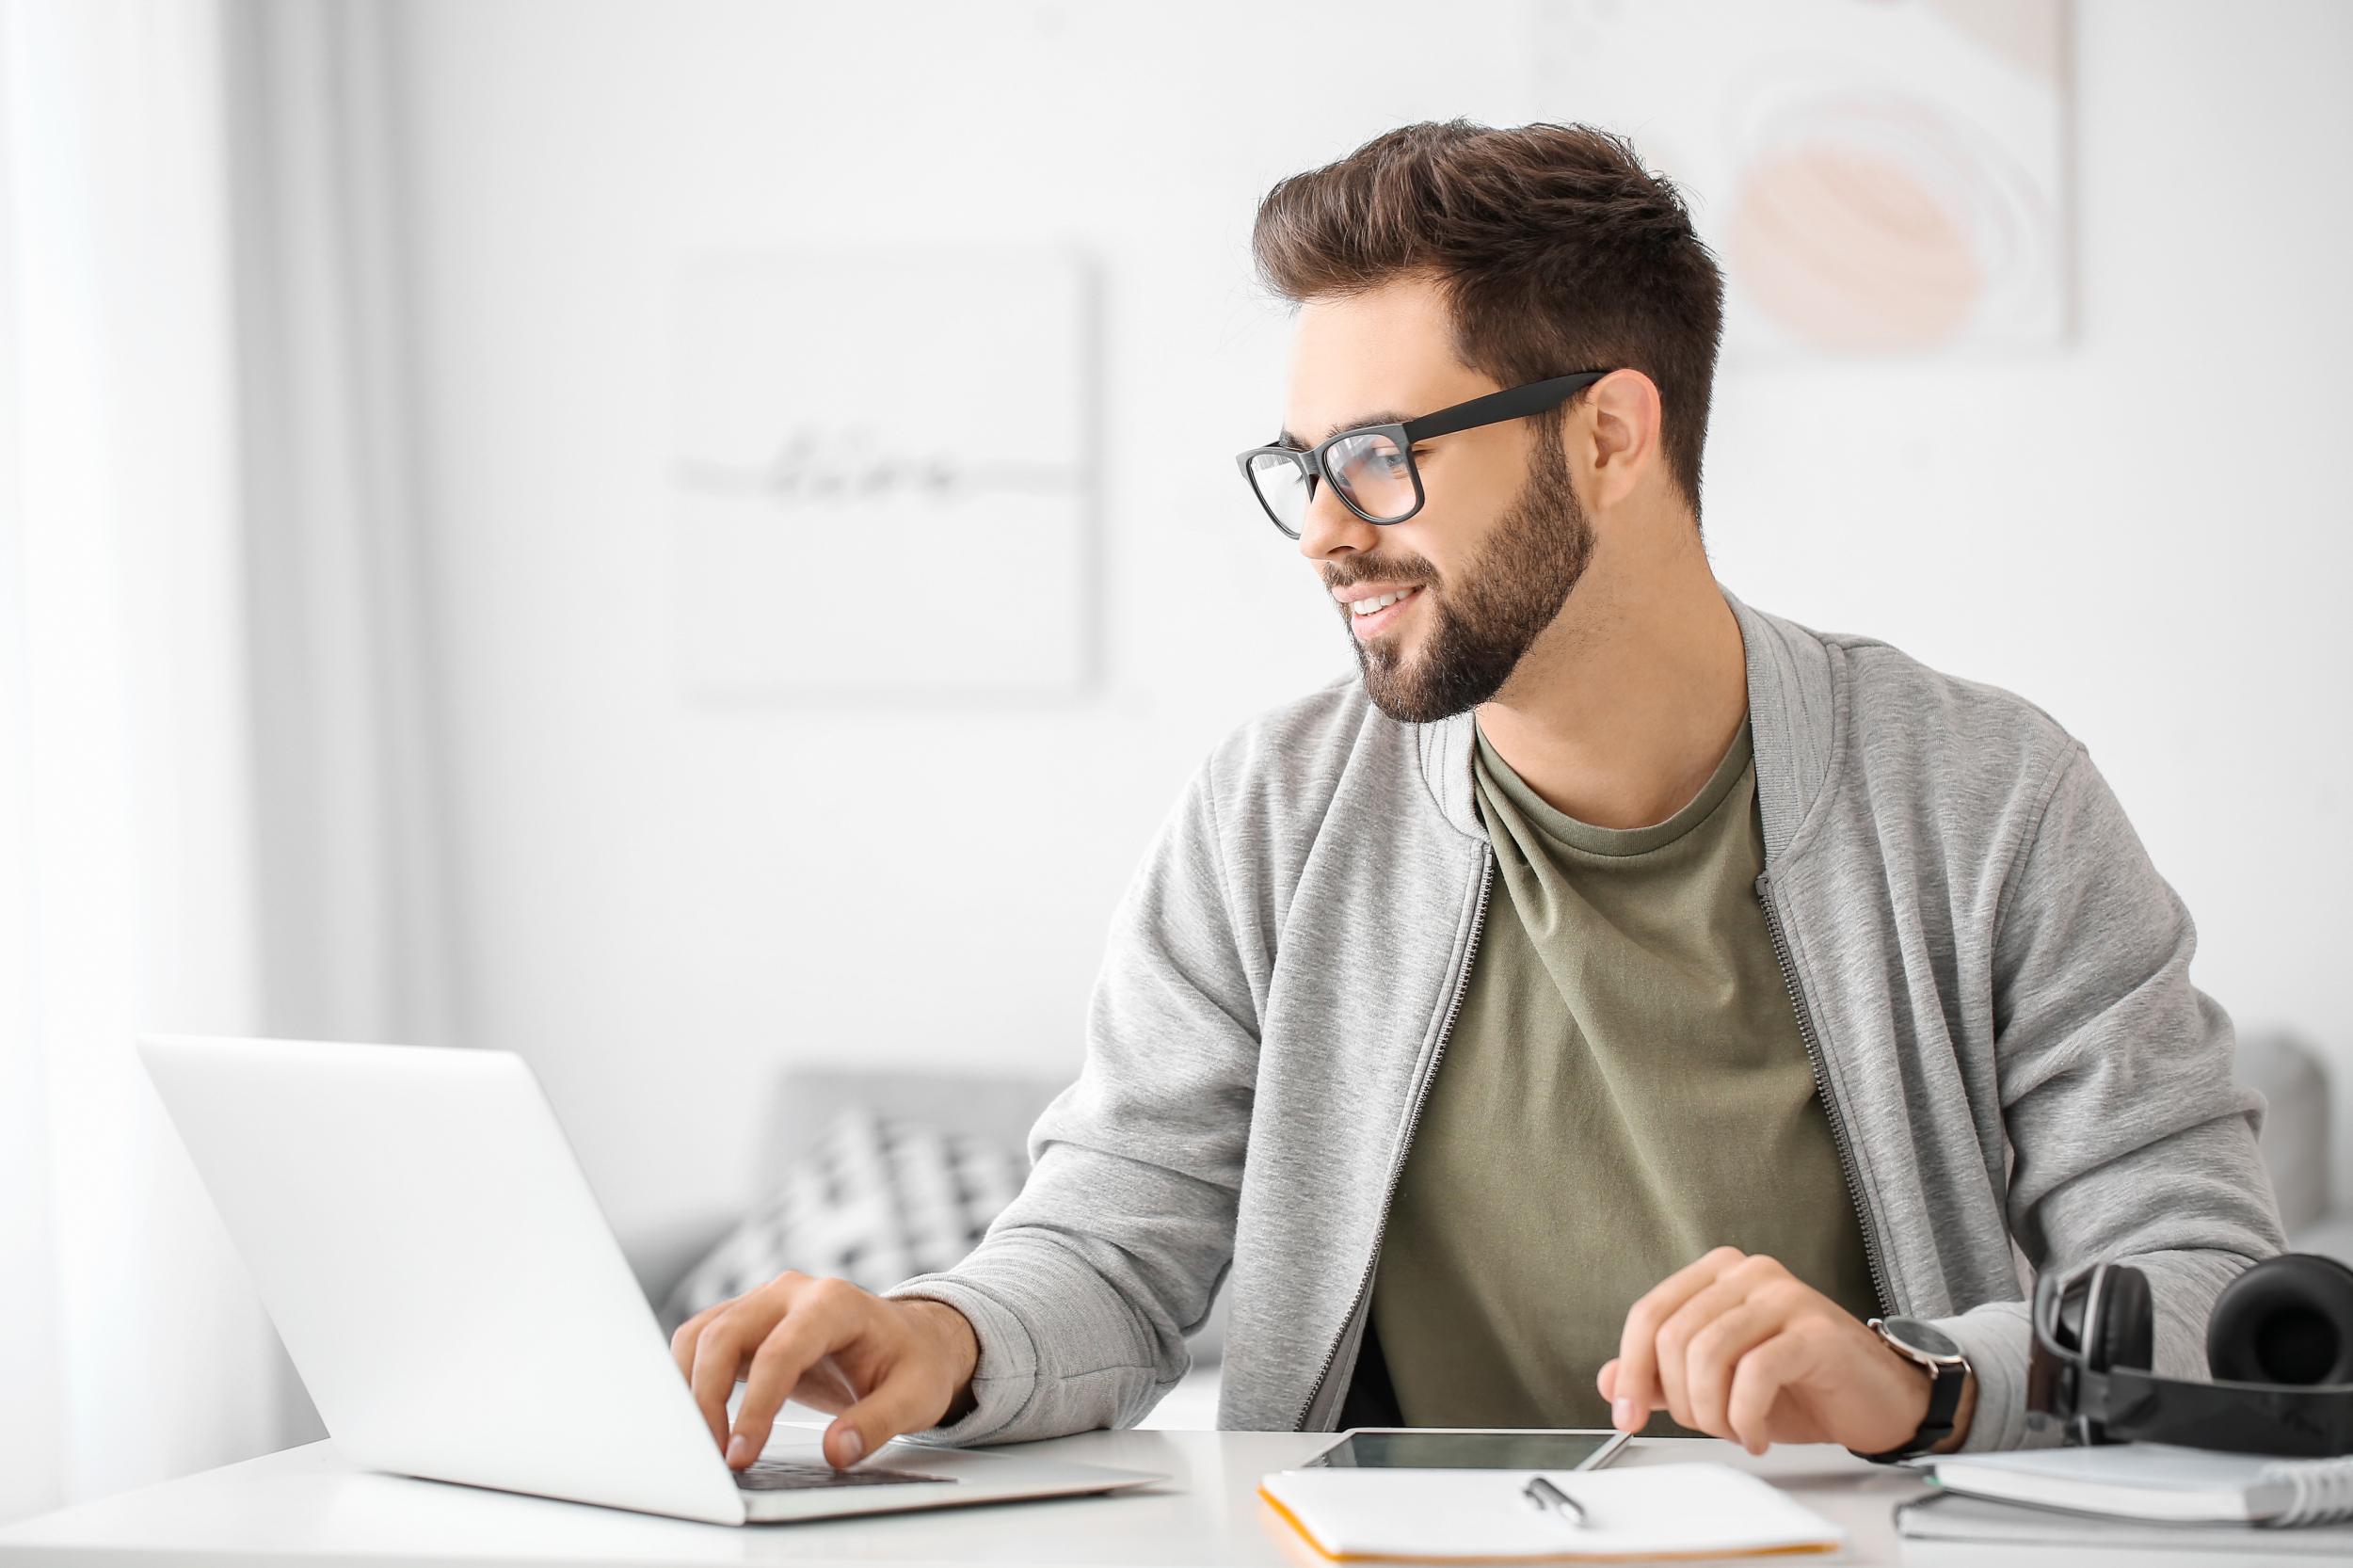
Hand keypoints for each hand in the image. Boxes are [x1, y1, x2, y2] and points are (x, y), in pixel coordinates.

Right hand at [669, 1271, 979, 1470]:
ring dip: (689, 1388)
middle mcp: (791, 1293)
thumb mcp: (916, 1396)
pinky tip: (695, 1419)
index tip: (741, 1453)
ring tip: (698, 1445)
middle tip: (713, 1458)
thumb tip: (837, 1451)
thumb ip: (878, 1423)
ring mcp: (765, 1303)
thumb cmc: (914, 1363)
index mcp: (835, 1302)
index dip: (756, 1405)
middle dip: (707, 1398)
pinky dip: (688, 1378)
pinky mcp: (748, 1322)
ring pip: (702, 1335)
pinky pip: (701, 1342)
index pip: (780, 1351)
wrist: (912, 1340)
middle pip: (725, 1335)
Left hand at [1595, 1246, 1975, 1455]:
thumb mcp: (1717, 1382)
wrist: (1879, 1401)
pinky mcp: (1815, 1331)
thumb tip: (1607, 1381)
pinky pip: (1755, 1374)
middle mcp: (1749, 1273)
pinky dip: (1746, 1417)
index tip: (1627, 1416)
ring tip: (1735, 1431)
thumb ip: (1662, 1376)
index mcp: (1718, 1274)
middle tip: (1708, 1427)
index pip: (1649, 1314)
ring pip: (1709, 1354)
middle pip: (1674, 1337)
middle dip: (1680, 1400)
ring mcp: (1785, 1296)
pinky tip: (1758, 1434)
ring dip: (1713, 1413)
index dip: (1630, 1370)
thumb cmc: (1799, 1386)